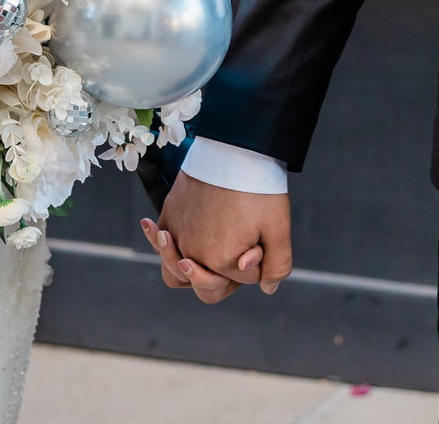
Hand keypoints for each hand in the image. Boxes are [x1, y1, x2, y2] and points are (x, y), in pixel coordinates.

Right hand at [143, 172, 291, 304]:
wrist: (237, 150)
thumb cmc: (259, 190)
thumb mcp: (278, 229)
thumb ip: (277, 266)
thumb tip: (268, 289)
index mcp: (221, 262)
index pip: (243, 280)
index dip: (257, 262)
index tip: (262, 239)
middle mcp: (193, 253)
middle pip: (207, 288)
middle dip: (225, 279)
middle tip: (238, 253)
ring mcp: (177, 235)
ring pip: (175, 274)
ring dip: (187, 272)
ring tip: (194, 261)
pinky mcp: (168, 215)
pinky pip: (159, 242)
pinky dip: (162, 243)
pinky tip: (165, 236)